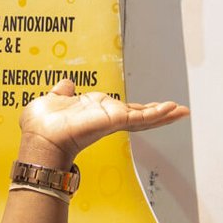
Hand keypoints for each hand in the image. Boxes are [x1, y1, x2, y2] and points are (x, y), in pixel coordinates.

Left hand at [18, 77, 187, 166]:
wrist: (40, 139)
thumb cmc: (41, 126)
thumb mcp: (53, 101)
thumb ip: (62, 93)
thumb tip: (66, 84)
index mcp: (95, 111)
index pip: (123, 110)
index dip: (140, 109)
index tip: (155, 107)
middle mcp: (106, 117)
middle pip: (140, 115)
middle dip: (160, 113)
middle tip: (179, 110)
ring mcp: (111, 120)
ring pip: (143, 117)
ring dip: (163, 113)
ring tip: (182, 111)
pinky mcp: (113, 121)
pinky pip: (139, 118)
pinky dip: (156, 113)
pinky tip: (171, 109)